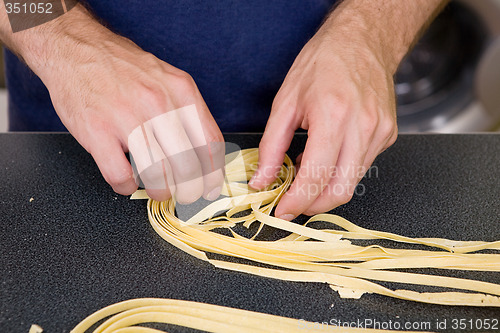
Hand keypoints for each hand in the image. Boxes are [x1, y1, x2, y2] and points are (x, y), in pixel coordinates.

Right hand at [19, 5, 224, 201]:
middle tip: (185, 196)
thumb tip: (204, 153)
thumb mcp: (168, 79)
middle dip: (190, 190)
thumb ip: (187, 112)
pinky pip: (119, 175)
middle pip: (187, 165)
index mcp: (181, 91)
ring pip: (157, 174)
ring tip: (159, 190)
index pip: (210, 143)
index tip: (210, 188)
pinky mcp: (96, 131)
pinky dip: (125, 187)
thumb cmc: (124, 68)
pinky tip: (126, 181)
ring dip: (161, 191)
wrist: (76, 48)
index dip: (213, 174)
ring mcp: (126, 117)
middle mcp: (158, 103)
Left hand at [249, 15, 397, 218]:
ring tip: (306, 172)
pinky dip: (340, 172)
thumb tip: (262, 180)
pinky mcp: (388, 134)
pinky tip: (326, 158)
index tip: (282, 210)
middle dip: (313, 206)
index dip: (296, 201)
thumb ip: (272, 146)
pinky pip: (363, 166)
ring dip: (326, 189)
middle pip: (340, 190)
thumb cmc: (322, 63)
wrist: (362, 40)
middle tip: (293, 202)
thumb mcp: (285, 102)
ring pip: (353, 182)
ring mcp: (380, 132)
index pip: (316, 177)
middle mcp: (363, 127)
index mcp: (334, 116)